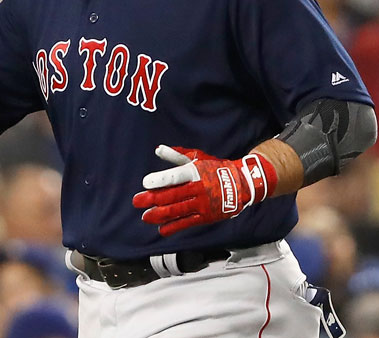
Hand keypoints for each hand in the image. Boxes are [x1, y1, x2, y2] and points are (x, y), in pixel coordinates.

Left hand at [132, 145, 273, 236]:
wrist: (242, 184)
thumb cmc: (215, 168)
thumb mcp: (197, 158)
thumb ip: (176, 155)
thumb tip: (158, 150)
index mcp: (195, 172)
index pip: (176, 176)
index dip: (160, 180)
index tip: (145, 183)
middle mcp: (198, 188)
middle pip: (172, 195)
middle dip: (152, 199)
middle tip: (136, 201)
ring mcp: (202, 204)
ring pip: (177, 211)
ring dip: (159, 215)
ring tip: (145, 217)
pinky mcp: (206, 216)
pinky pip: (187, 223)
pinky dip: (174, 227)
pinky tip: (162, 229)